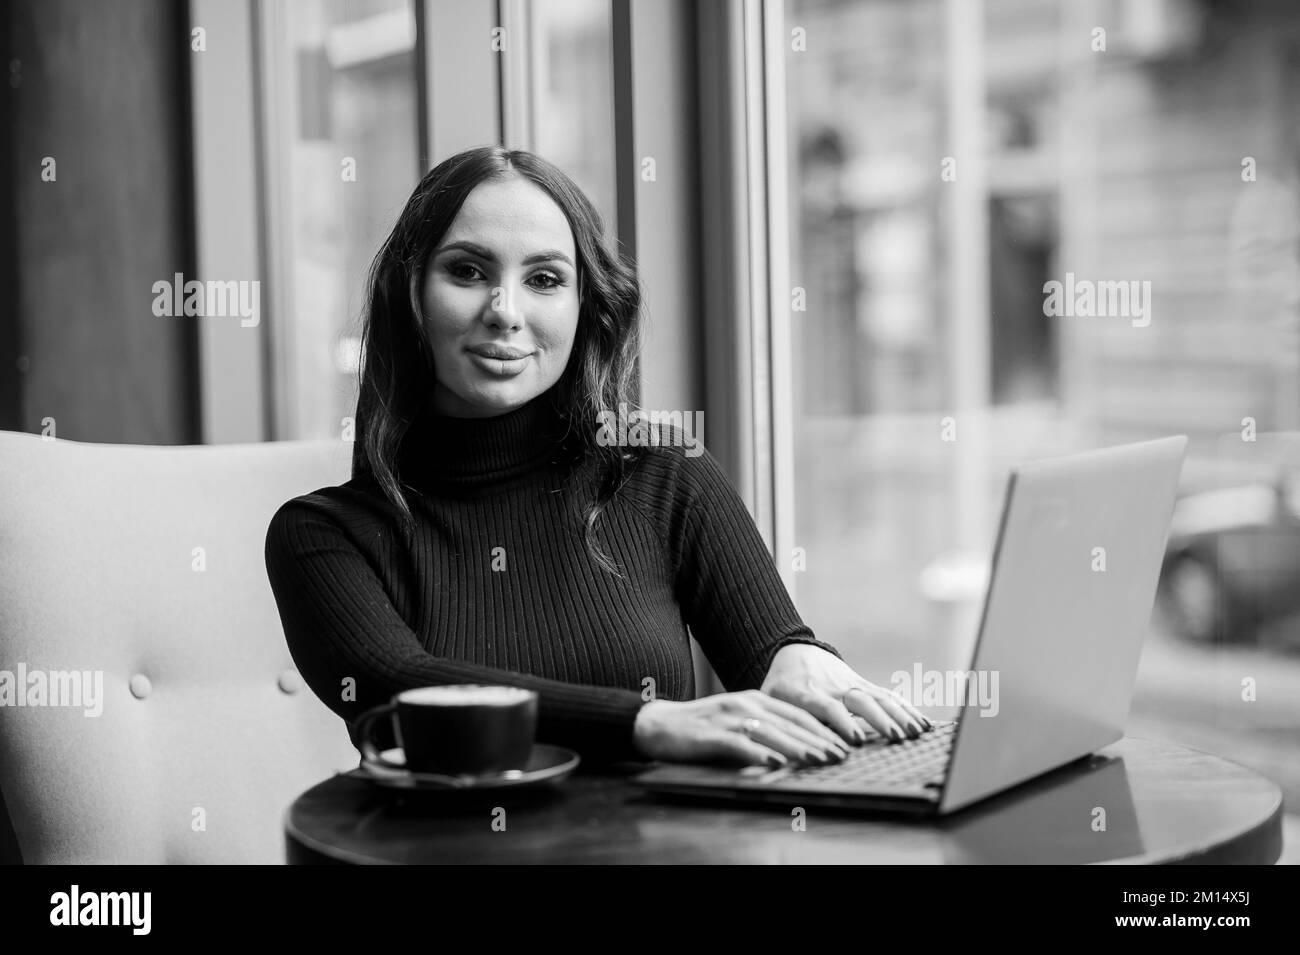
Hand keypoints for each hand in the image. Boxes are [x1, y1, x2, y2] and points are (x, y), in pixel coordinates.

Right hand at [632, 690, 852, 767]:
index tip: (842, 745)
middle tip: (840, 756)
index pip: (796, 714)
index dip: (821, 730)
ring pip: (770, 733)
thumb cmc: (703, 727)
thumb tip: (799, 746)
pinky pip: (740, 745)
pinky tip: (775, 763)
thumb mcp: (738, 719)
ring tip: (818, 760)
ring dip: (797, 747)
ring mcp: (729, 718)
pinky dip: (760, 754)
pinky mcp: (712, 734)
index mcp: (755, 698)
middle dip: (818, 740)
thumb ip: (764, 728)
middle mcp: (745, 704)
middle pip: (789, 723)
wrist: (659, 723)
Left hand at [760, 643, 932, 743]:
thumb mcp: (770, 700)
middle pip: (859, 700)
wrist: (794, 652)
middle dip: (879, 719)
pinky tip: (923, 724)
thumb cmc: (779, 686)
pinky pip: (888, 696)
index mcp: (806, 693)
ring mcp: (852, 684)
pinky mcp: (864, 685)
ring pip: (879, 697)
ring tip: (916, 733)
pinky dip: (907, 709)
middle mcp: (833, 687)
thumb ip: (775, 722)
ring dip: (899, 715)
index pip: (827, 707)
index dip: (841, 722)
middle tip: (895, 737)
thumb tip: (774, 750)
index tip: (854, 740)